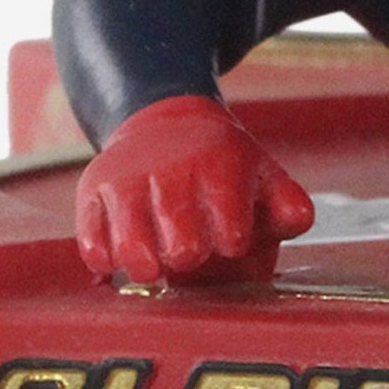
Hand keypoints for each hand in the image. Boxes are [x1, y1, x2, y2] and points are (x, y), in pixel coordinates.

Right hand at [75, 95, 313, 283]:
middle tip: (190, 252)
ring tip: (156, 264)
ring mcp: (128, 180)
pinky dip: (106, 261)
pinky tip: (120, 260)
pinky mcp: (93, 190)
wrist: (165, 121)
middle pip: (183, 248)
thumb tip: (296, 223)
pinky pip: (91, 242)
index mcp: (220, 166)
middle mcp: (172, 170)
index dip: (232, 244)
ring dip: (147, 268)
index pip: (231, 232)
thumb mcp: (263, 174)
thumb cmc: (223, 164)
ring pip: (132, 248)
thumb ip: (289, 204)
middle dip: (189, 259)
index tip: (230, 239)